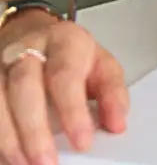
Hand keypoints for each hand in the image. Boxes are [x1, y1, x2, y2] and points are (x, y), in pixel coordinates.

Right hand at [0, 12, 127, 164]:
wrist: (33, 32)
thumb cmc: (70, 55)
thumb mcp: (101, 65)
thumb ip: (112, 92)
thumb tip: (117, 122)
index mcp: (65, 41)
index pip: (66, 75)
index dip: (72, 110)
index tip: (82, 141)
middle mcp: (30, 49)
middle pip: (25, 86)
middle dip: (34, 129)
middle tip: (48, 162)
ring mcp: (3, 64)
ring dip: (10, 137)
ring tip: (25, 164)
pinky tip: (7, 154)